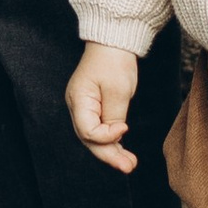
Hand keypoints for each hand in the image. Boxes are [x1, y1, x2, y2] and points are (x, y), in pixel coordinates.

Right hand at [67, 41, 141, 173]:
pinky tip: (123, 153)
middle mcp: (77, 106)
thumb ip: (114, 116)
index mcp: (78, 100)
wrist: (114, 40)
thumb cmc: (114, 61)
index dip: (107, 136)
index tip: (126, 127)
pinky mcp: (94, 107)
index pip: (88, 131)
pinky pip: (100, 129)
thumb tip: (115, 137)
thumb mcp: (118, 89)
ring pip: (95, 137)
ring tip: (130, 165)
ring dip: (112, 151)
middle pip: (90, 139)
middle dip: (109, 154)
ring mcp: (84, 107)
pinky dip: (111, 141)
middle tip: (129, 167)